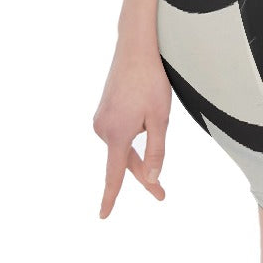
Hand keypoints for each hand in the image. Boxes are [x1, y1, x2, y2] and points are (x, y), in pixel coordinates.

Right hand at [93, 43, 172, 217]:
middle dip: (144, 172)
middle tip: (162, 194)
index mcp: (117, 134)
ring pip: (123, 144)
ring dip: (139, 141)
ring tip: (152, 110)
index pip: (114, 174)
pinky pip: (119, 130)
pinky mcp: (103, 109)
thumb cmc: (151, 81)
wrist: (135, 47)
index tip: (103, 215)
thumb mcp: (160, 118)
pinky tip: (141, 109)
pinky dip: (132, 130)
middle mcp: (103, 128)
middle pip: (124, 160)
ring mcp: (101, 118)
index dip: (110, 197)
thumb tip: (153, 177)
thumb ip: (156, 150)